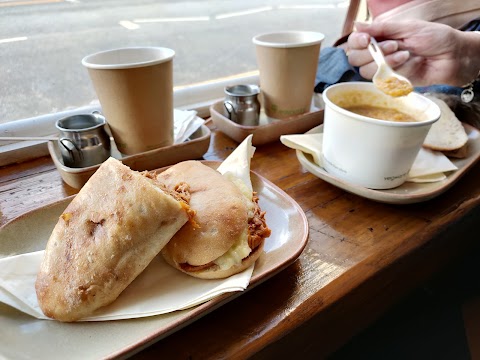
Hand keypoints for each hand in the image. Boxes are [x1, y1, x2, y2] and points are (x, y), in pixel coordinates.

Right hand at [346, 20, 478, 86]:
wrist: (452, 57)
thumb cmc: (434, 38)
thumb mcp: (407, 27)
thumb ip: (381, 28)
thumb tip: (356, 25)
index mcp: (379, 37)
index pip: (354, 42)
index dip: (357, 42)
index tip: (367, 40)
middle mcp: (377, 54)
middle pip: (355, 59)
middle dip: (375, 52)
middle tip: (395, 45)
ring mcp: (384, 69)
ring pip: (368, 71)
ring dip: (388, 62)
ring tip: (407, 54)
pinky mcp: (392, 82)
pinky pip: (385, 80)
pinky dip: (401, 71)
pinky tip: (414, 64)